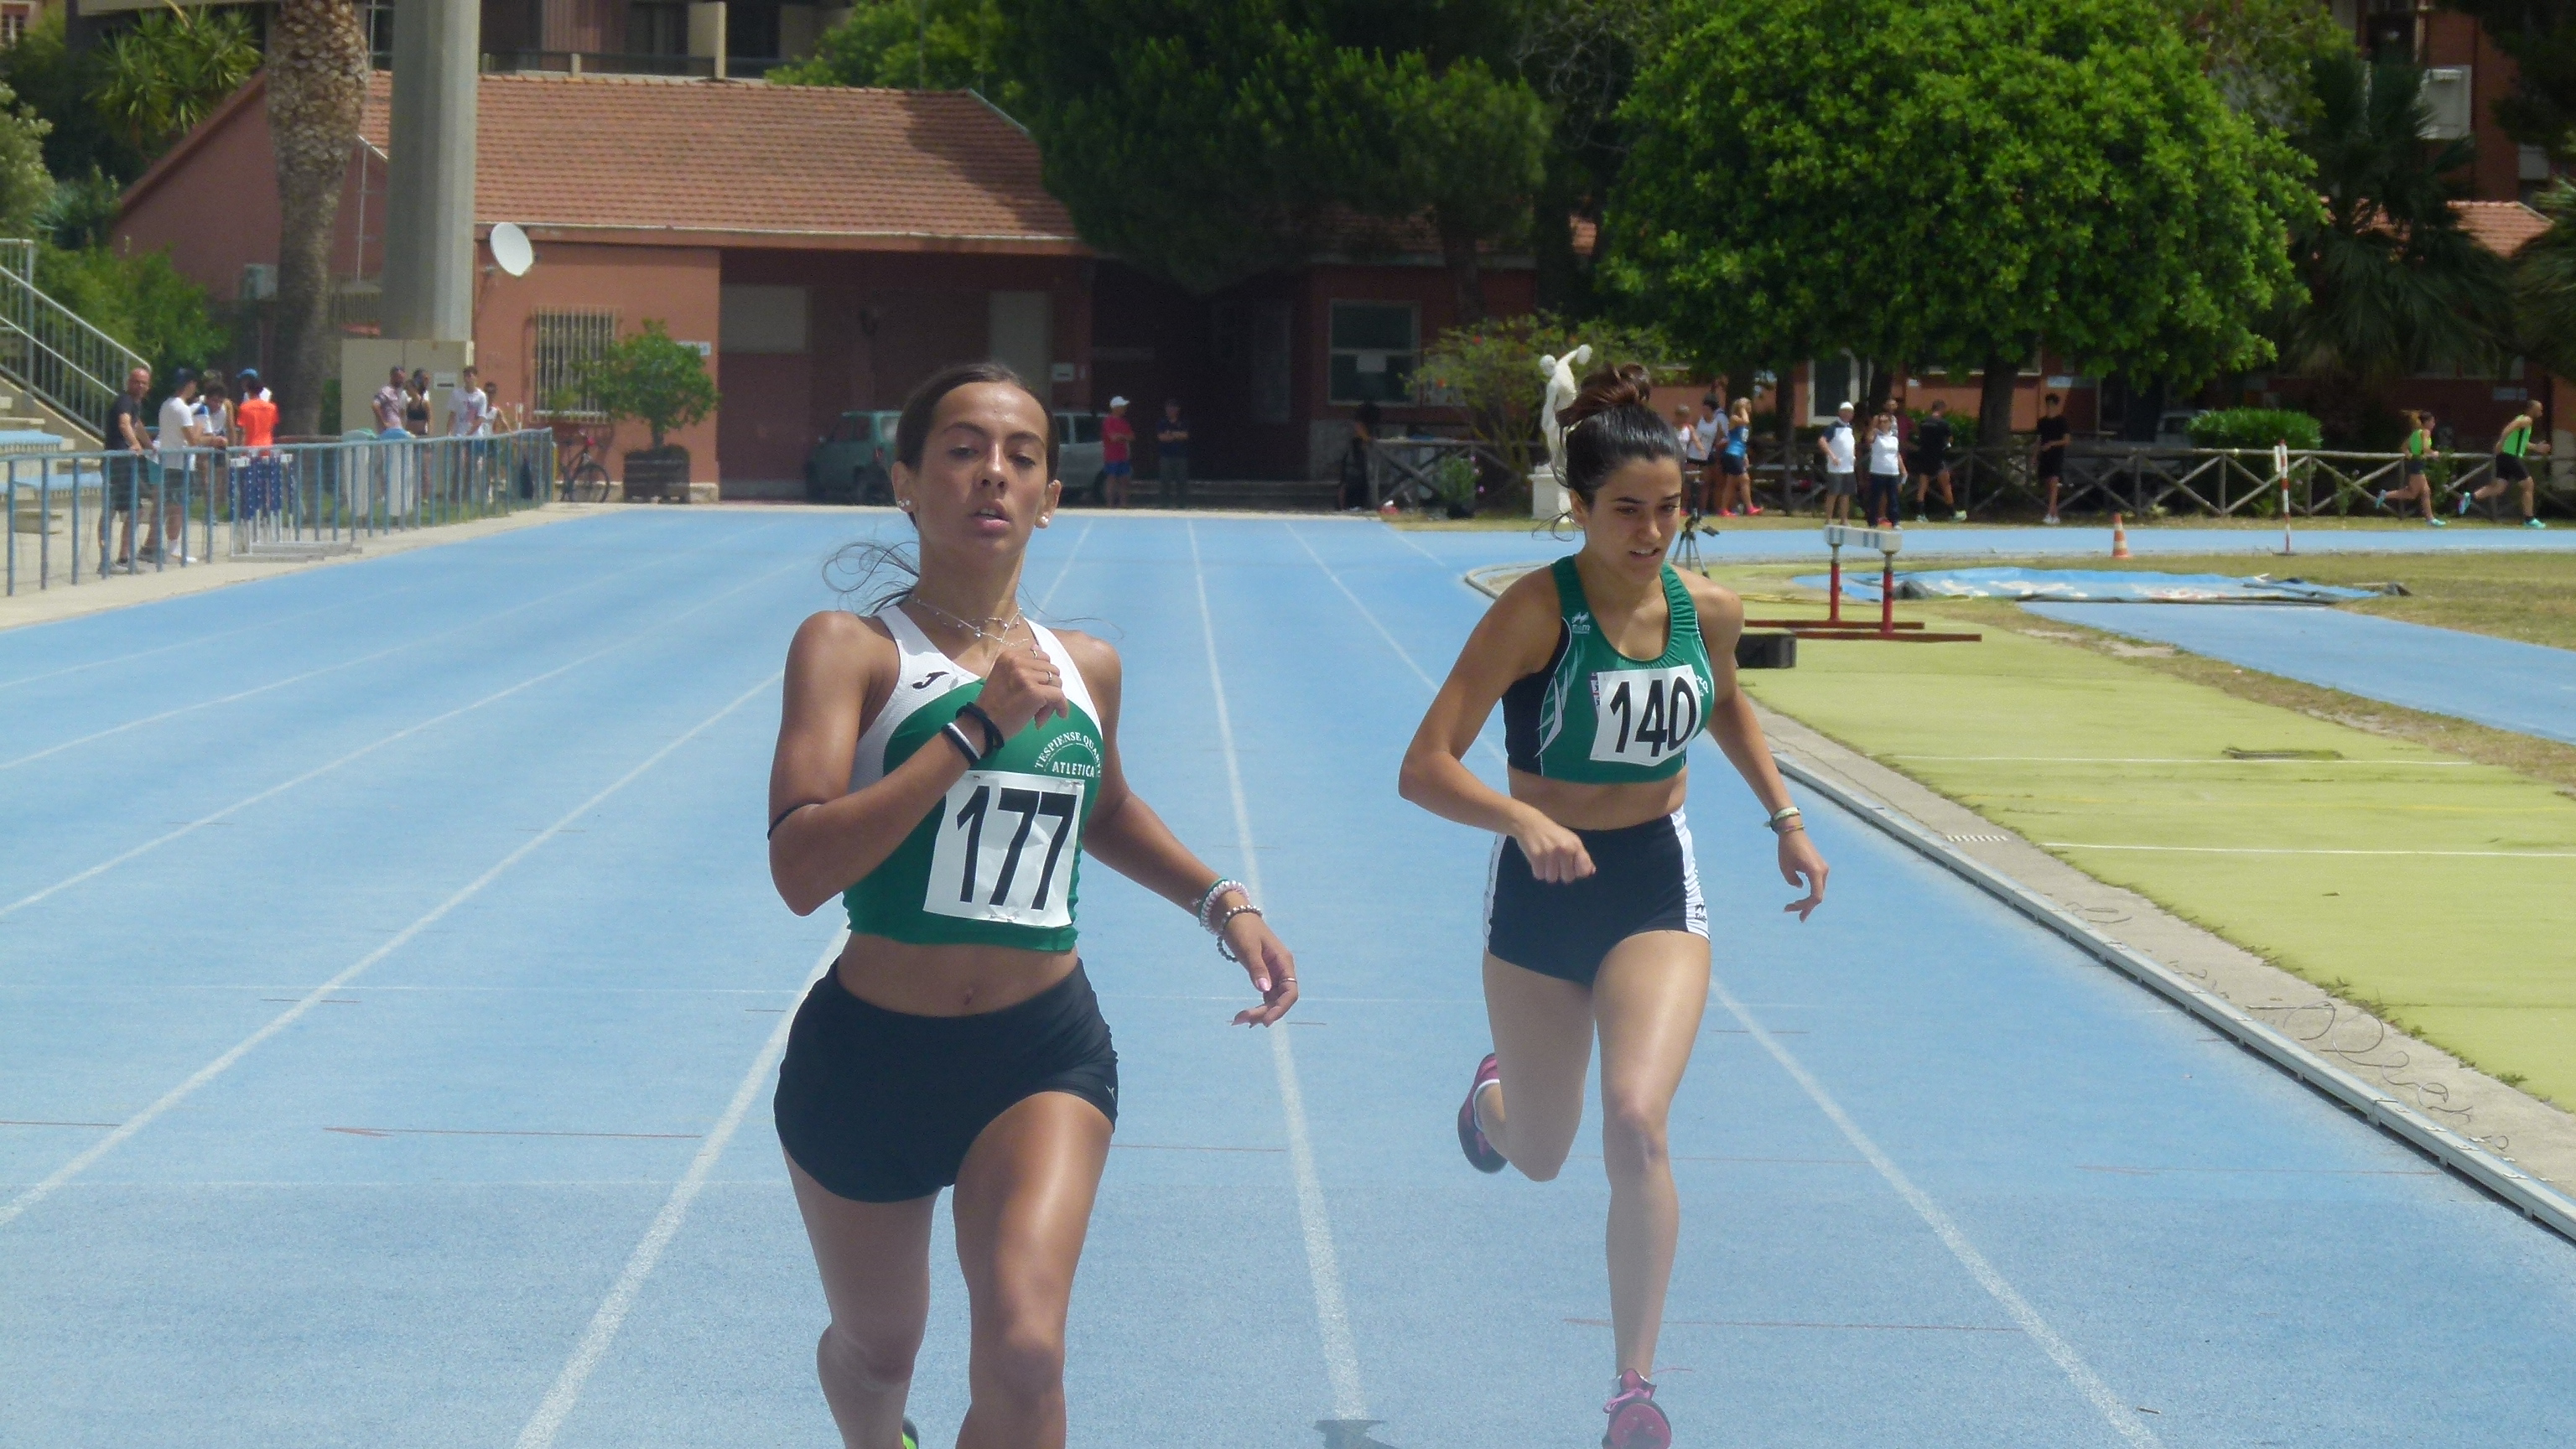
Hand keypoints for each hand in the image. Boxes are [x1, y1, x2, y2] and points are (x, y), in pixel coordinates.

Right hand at [973, 634, 1068, 736]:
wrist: (983, 725)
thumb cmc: (993, 704)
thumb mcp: (1004, 675)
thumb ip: (1023, 663)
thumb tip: (1037, 647)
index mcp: (1009, 656)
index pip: (1041, 657)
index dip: (1043, 674)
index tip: (1037, 688)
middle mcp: (1017, 662)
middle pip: (1051, 669)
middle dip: (1049, 687)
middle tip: (1040, 704)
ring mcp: (1026, 677)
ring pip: (1056, 683)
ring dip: (1053, 699)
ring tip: (1040, 712)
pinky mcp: (1034, 692)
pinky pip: (1059, 696)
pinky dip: (1062, 706)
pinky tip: (1060, 714)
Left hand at [1225, 909, 1297, 1025]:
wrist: (1233, 916)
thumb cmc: (1242, 928)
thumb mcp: (1248, 947)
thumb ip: (1257, 968)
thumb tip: (1264, 989)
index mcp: (1284, 962)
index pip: (1290, 992)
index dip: (1280, 1008)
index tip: (1265, 1021)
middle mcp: (1282, 970)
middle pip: (1281, 999)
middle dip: (1265, 1012)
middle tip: (1243, 1021)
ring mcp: (1274, 974)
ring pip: (1273, 1000)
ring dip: (1260, 1012)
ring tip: (1239, 1020)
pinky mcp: (1265, 976)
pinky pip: (1266, 996)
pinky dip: (1257, 1007)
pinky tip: (1246, 1016)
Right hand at [1512, 809, 1594, 883]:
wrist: (1529, 823)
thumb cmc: (1552, 833)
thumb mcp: (1570, 840)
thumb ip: (1581, 856)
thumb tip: (1590, 871)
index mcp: (1575, 845)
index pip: (1584, 870)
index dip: (1577, 872)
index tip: (1572, 868)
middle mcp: (1565, 849)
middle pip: (1568, 878)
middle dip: (1562, 874)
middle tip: (1556, 864)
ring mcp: (1550, 853)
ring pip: (1552, 879)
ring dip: (1548, 873)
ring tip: (1545, 862)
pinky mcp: (1536, 856)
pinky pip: (1539, 875)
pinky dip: (1538, 871)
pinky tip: (1538, 861)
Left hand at [1778, 828, 1827, 919]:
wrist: (1793, 830)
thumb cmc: (1787, 848)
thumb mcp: (1785, 868)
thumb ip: (1792, 881)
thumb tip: (1800, 887)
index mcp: (1816, 872)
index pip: (1815, 897)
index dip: (1805, 906)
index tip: (1791, 909)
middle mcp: (1823, 871)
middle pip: (1817, 896)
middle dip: (1804, 906)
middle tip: (1789, 911)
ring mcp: (1823, 869)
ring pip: (1818, 891)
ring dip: (1807, 900)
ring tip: (1793, 908)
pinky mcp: (1820, 866)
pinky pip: (1817, 884)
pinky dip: (1810, 892)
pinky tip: (1801, 899)